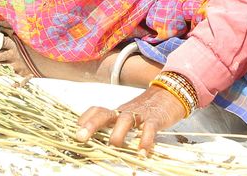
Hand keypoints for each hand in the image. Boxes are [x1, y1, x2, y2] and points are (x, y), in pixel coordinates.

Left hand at [74, 85, 188, 153]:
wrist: (171, 93)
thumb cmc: (147, 109)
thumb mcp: (129, 114)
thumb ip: (117, 125)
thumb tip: (100, 141)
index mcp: (117, 111)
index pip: (98, 110)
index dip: (85, 119)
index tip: (76, 129)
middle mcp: (125, 111)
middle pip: (105, 114)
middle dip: (91, 125)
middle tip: (81, 137)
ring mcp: (140, 114)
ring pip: (126, 119)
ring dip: (118, 133)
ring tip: (114, 145)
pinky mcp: (155, 119)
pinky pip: (150, 129)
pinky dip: (146, 140)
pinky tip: (142, 152)